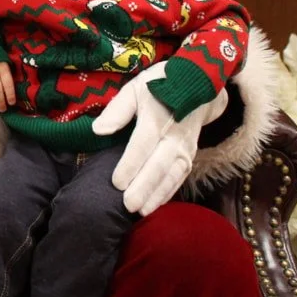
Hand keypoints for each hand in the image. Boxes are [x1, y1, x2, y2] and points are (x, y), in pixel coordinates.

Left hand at [91, 62, 227, 215]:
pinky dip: (168, 192)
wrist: (198, 85)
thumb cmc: (159, 86)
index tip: (116, 182)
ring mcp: (185, 148)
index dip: (131, 164)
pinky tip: (154, 205)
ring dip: (157, 194)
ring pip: (171, 175)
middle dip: (144, 187)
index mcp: (157, 117)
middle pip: (159, 165)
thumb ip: (117, 110)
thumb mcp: (135, 88)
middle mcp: (174, 136)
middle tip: (128, 206)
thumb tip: (98, 130)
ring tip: (140, 212)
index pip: (143, 144)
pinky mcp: (190, 156)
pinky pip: (179, 177)